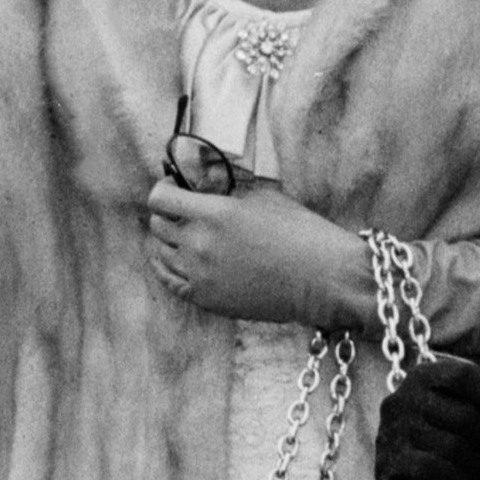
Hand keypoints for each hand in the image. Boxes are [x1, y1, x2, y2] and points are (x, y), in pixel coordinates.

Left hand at [143, 173, 366, 324]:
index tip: (174, 186)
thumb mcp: (263, 196)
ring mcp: (200, 276)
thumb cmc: (299, 233)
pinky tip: (174, 259)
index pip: (160, 198)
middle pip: (157, 225)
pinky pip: (171, 282)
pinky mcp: (207, 300)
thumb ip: (228, 188)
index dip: (164, 188)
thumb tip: (205, 180)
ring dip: (169, 240)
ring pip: (161, 254)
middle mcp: (199, 245)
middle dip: (168, 212)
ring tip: (184, 233)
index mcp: (213, 214)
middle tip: (183, 209)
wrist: (321, 278)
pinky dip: (167, 268)